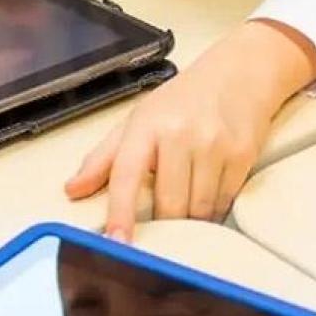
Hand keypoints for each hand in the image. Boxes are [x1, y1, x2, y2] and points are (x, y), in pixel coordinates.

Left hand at [66, 21, 315, 236]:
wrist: (240, 72)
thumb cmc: (183, 100)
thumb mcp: (137, 121)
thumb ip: (103, 158)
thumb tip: (72, 189)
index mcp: (146, 126)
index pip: (126, 175)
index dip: (120, 213)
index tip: (117, 243)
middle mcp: (180, 133)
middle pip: (169, 205)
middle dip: (165, 223)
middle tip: (162, 218)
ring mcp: (214, 144)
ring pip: (200, 209)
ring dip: (193, 219)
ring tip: (189, 200)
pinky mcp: (242, 154)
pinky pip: (225, 201)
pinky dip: (216, 207)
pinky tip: (211, 191)